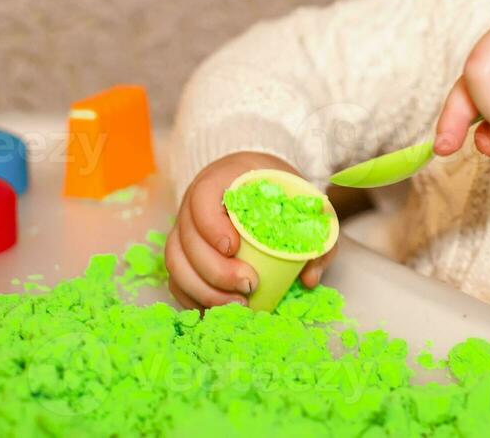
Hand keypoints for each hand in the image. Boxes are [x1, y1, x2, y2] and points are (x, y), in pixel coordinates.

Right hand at [165, 150, 338, 309]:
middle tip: (249, 286)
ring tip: (238, 305)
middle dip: (216, 270)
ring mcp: (183, 229)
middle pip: (189, 239)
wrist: (255, 184)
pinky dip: (193, 298)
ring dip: (204, 290)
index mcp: (221, 180)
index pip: (202, 199)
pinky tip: (218, 311)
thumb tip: (309, 277)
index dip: (211, 226)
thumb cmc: (278, 191)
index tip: (233, 247)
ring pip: (177, 263)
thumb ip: (313, 234)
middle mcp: (193, 204)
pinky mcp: (181, 252)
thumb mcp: (299, 200)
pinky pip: (176, 279)